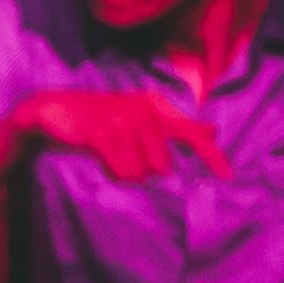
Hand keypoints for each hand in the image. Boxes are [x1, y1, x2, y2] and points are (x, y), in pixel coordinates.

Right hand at [11, 84, 224, 181]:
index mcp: (155, 106)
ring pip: (141, 171)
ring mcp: (121, 119)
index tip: (228, 176)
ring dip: (127, 173)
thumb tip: (213, 131)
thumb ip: (177, 125)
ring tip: (113, 158)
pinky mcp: (100, 132)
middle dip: (146, 171)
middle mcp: (142, 109)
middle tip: (125, 157)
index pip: (190, 133)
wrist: (55, 109)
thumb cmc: (103, 117)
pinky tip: (103, 160)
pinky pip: (120, 170)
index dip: (211, 156)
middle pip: (162, 165)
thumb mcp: (141, 115)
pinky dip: (114, 173)